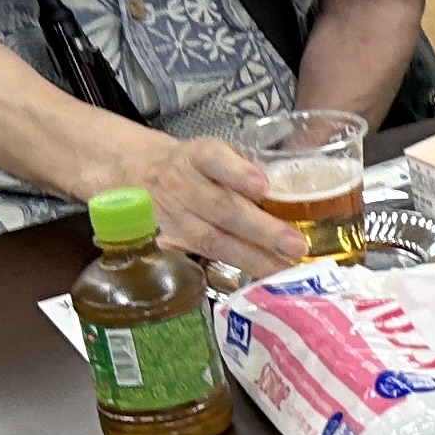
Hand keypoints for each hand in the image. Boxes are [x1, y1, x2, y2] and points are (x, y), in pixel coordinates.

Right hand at [143, 133, 309, 278]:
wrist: (138, 174)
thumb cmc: (194, 167)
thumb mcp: (216, 154)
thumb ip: (247, 168)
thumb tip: (288, 190)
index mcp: (197, 156)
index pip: (214, 159)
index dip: (237, 173)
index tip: (262, 186)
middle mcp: (180, 185)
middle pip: (220, 208)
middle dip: (261, 229)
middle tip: (296, 245)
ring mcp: (170, 218)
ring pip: (211, 240)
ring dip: (252, 257)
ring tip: (284, 269)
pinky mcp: (165, 244)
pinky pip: (198, 260)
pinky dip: (229, 270)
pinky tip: (258, 280)